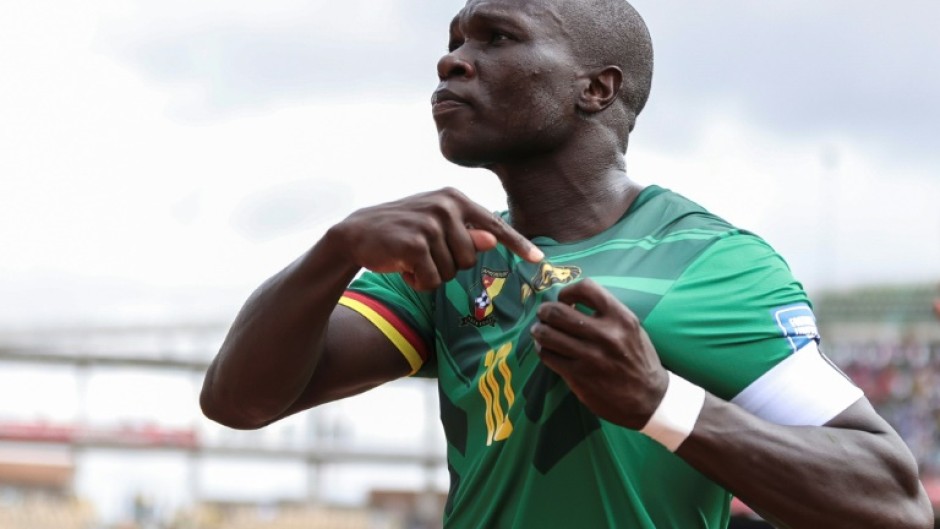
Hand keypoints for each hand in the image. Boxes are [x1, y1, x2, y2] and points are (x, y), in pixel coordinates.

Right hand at [333, 187, 542, 290]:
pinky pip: (432, 280)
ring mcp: (431, 223)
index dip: (518, 244)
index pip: (495, 225)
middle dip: (449, 266)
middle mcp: (446, 206)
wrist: (356, 234)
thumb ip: (464, 233)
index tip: (538, 259)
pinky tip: (402, 267)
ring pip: (452, 273)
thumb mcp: (435, 227)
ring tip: (410, 258)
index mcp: (455, 198)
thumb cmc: (400, 231)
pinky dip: (418, 282)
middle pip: (472, 259)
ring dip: (431, 275)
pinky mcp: (415, 244)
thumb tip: (493, 240)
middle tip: (423, 254)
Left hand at [530, 278, 668, 429]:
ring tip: (540, 331)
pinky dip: (542, 349)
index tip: (564, 299)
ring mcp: (590, 356)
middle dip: (545, 311)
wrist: (650, 399)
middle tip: (543, 315)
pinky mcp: (578, 376)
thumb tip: (572, 302)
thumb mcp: (632, 330)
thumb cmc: (639, 360)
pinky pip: (548, 356)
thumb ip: (607, 314)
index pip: (586, 288)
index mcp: (621, 318)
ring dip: (539, 330)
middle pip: (558, 312)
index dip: (567, 291)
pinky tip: (545, 349)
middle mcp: (605, 334)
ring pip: (547, 334)